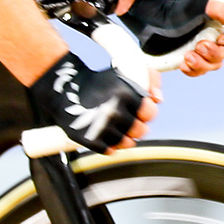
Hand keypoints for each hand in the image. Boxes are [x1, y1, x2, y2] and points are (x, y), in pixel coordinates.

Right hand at [31, 53, 158, 152]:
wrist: (65, 90)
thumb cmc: (99, 82)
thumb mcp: (126, 72)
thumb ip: (150, 80)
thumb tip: (158, 99)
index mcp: (125, 93)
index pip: (149, 112)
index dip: (145, 112)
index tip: (137, 108)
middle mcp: (114, 111)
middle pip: (141, 131)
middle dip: (136, 126)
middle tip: (125, 118)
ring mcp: (103, 127)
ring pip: (127, 143)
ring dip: (123, 137)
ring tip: (114, 126)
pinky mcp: (91, 139)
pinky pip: (110, 150)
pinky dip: (109, 144)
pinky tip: (104, 132)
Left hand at [178, 0, 223, 76]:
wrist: (158, 20)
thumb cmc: (182, 10)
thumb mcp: (201, 6)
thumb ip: (221, 11)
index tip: (220, 39)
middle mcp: (219, 37)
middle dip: (214, 52)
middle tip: (199, 45)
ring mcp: (208, 51)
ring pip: (214, 64)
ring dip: (203, 63)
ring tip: (188, 56)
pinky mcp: (195, 60)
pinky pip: (200, 71)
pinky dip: (193, 70)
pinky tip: (183, 64)